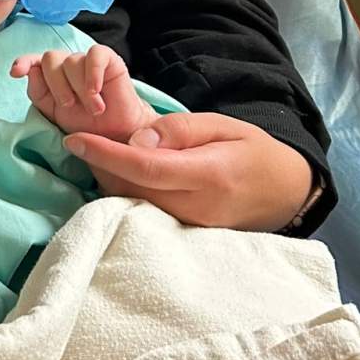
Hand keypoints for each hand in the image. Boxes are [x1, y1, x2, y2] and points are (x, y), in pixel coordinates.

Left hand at [10, 44, 158, 139]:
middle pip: (50, 58)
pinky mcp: (108, 59)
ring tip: (94, 109)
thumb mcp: (55, 114)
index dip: (23, 62)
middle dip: (57, 85)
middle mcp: (67, 65)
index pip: (33, 62)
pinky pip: (95, 54)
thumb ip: (39, 94)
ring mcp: (86, 61)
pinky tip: (96, 90)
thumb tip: (28, 73)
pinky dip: (93, 72)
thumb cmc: (85, 124)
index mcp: (51, 77)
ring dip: (80, 89)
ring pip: (72, 61)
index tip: (16, 73)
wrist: (116, 134)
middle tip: (70, 106)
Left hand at [62, 112, 315, 231]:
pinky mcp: (184, 234)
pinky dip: (125, 192)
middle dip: (99, 166)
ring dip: (108, 180)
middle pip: (131, 189)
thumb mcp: (223, 125)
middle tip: (81, 141)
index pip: (145, 167)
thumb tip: (135, 139)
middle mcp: (196, 207)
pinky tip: (119, 174)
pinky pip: (144, 213)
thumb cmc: (253, 152)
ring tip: (97, 153)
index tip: (74, 139)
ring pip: (134, 204)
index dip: (106, 155)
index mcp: (208, 175)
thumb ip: (179, 130)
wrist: (285, 193)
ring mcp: (190, 226)